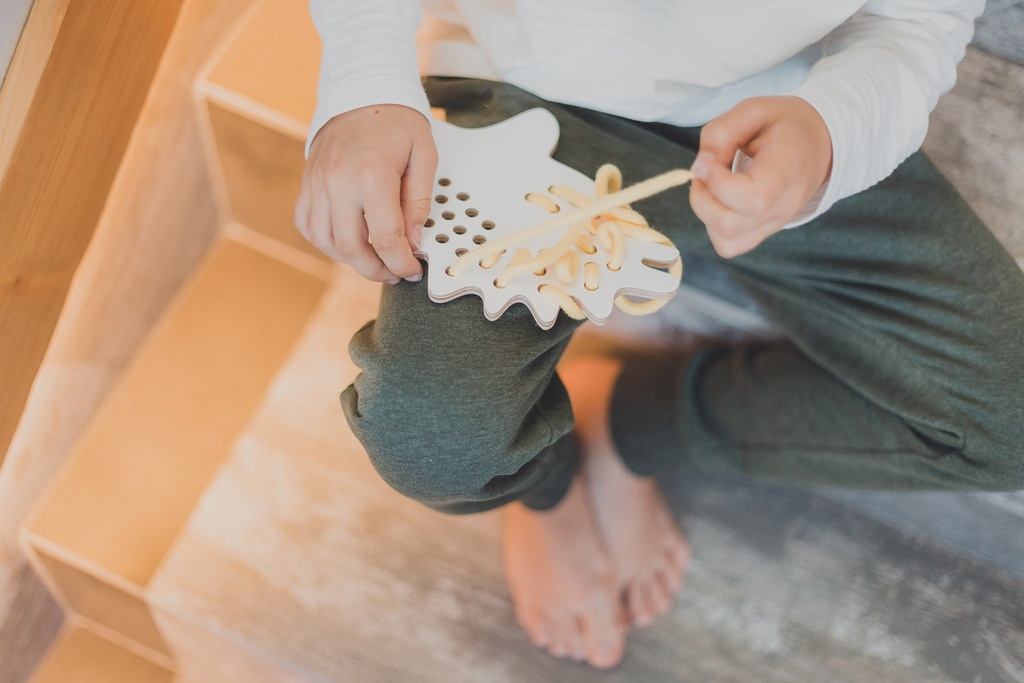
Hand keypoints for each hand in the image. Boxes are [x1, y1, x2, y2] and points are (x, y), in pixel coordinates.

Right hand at [294, 104, 436, 282]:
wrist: (361, 90)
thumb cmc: (397, 122)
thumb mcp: (424, 156)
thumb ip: (419, 203)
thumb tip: (413, 242)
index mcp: (372, 176)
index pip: (386, 238)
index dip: (402, 263)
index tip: (413, 271)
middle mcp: (338, 182)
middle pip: (352, 248)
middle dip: (375, 270)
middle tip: (394, 273)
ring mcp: (317, 183)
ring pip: (326, 242)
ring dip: (350, 260)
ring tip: (374, 260)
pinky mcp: (307, 183)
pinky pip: (307, 225)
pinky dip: (325, 242)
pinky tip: (347, 242)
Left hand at [689, 96, 831, 257]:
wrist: (819, 143)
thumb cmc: (785, 125)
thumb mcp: (755, 109)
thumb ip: (721, 133)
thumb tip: (699, 168)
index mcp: (788, 169)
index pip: (753, 199)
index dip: (718, 185)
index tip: (706, 162)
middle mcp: (785, 204)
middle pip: (731, 225)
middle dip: (702, 198)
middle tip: (706, 171)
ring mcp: (776, 223)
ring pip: (726, 240)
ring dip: (705, 212)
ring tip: (713, 185)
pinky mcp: (765, 232)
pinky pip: (730, 245)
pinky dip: (714, 227)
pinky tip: (720, 201)